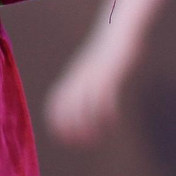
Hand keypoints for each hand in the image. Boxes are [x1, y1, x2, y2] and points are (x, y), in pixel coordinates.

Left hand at [45, 33, 138, 147]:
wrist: (119, 30)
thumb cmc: (106, 53)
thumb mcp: (91, 69)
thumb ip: (84, 84)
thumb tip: (80, 102)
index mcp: (73, 76)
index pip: (56, 102)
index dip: (56, 121)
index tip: (62, 138)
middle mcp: (80, 77)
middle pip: (68, 105)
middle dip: (71, 128)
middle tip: (80, 144)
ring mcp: (95, 75)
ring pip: (86, 104)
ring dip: (89, 124)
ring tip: (96, 139)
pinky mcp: (111, 73)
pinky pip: (106, 96)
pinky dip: (107, 113)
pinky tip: (112, 122)